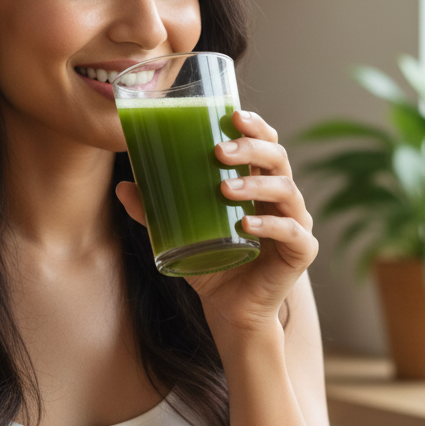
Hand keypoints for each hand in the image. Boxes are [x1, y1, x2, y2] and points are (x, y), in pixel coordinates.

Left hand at [115, 110, 317, 332]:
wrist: (230, 311)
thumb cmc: (211, 264)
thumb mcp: (177, 234)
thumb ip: (153, 212)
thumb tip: (123, 186)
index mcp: (259, 184)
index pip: (265, 144)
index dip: (255, 126)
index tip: (232, 115)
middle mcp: (282, 198)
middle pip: (278, 158)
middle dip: (251, 148)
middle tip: (219, 151)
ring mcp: (296, 223)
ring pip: (287, 190)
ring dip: (256, 183)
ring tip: (225, 188)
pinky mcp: (301, 251)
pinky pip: (292, 231)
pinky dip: (271, 224)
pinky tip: (247, 223)